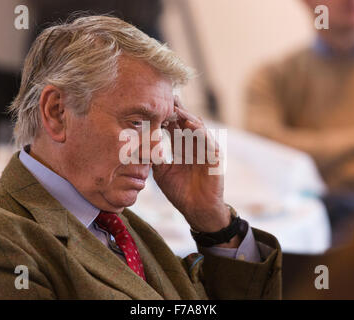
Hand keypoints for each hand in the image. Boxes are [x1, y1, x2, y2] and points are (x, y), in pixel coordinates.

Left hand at [152, 97, 231, 233]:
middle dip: (176, 110)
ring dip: (187, 117)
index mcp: (182, 147)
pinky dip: (199, 131)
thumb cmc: (180, 192)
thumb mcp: (162, 172)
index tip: (152, 106)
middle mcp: (194, 145)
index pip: (173, 127)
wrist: (197, 210)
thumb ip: (155, 158)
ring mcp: (205, 149)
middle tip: (166, 97)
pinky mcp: (214, 157)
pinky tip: (189, 124)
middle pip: (185, 122)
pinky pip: (207, 140)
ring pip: (197, 127)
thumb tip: (139, 147)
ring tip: (176, 108)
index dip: (164, 117)